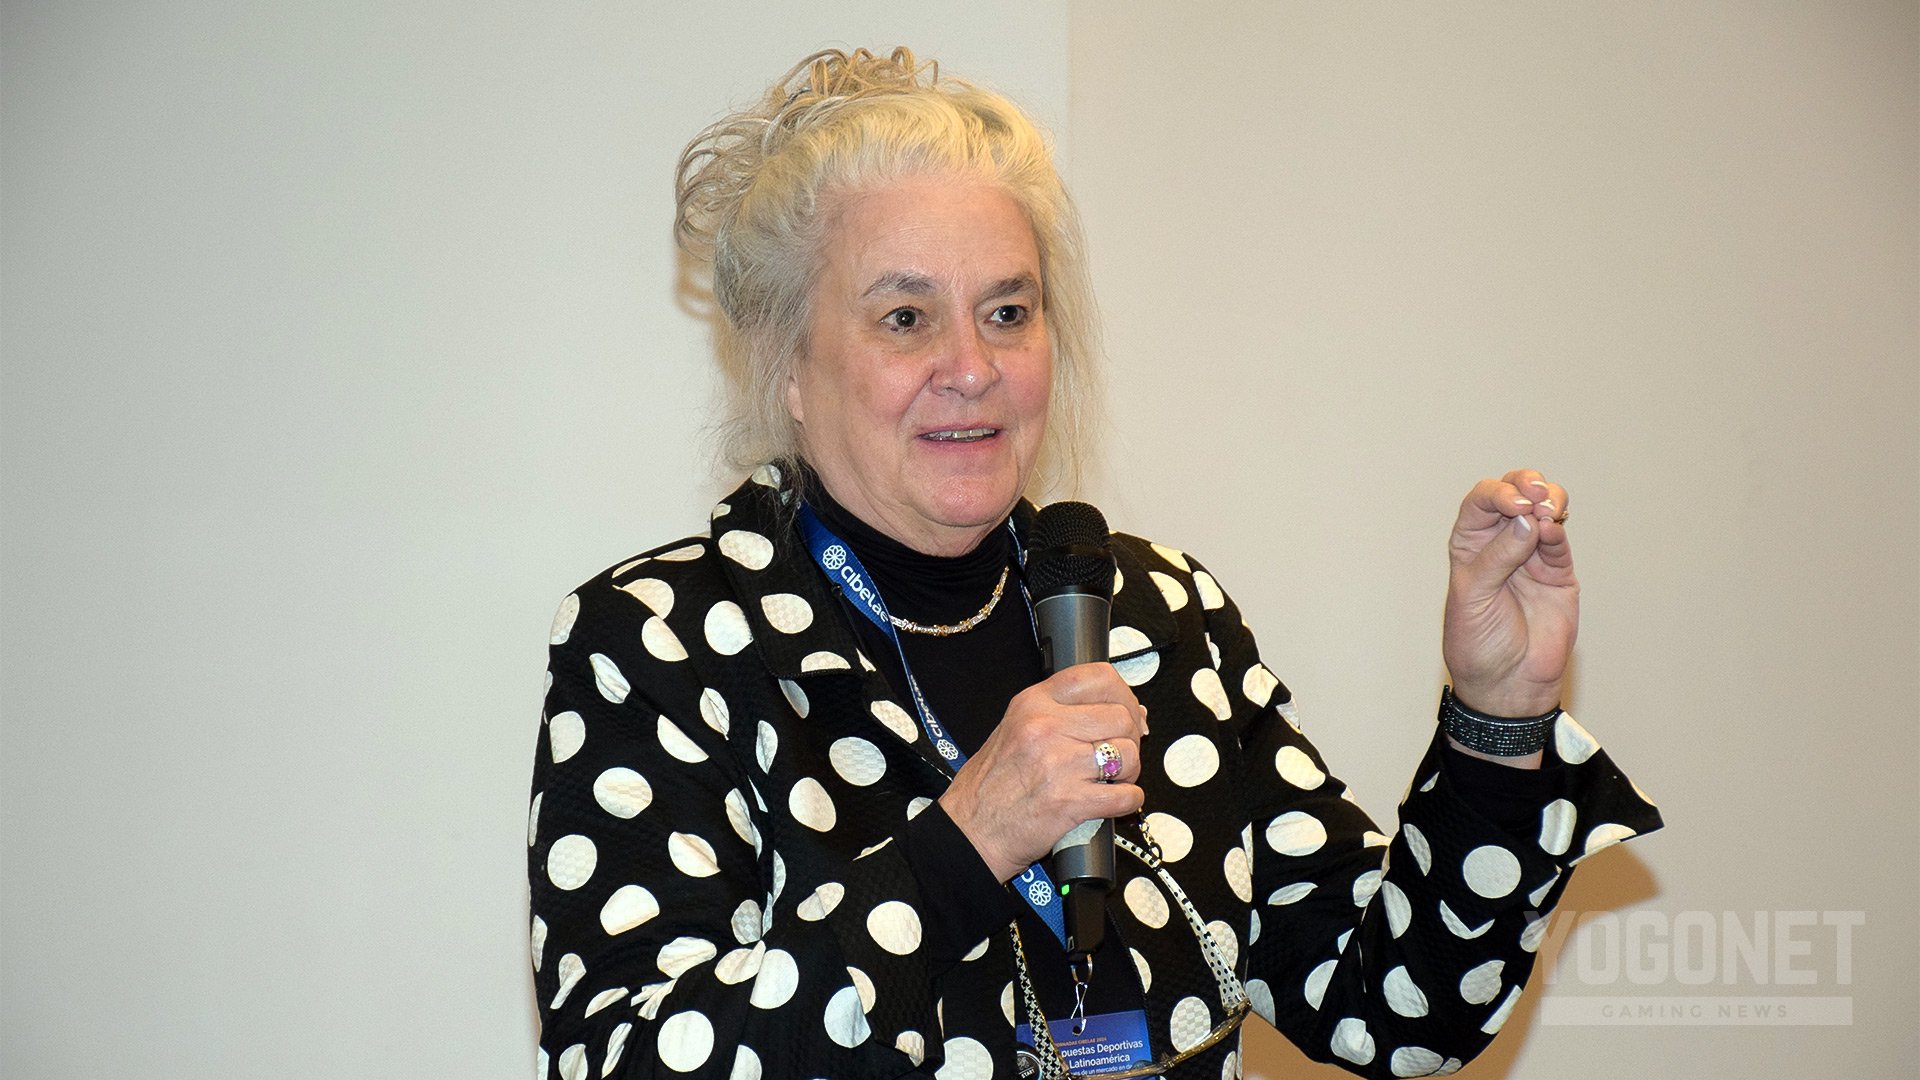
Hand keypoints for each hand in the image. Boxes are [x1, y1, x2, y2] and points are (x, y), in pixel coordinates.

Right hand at [938, 663, 1147, 881]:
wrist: (970, 831)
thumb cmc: (990, 786)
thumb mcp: (1016, 729)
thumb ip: (1064, 715)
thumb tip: (1125, 710)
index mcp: (1033, 704)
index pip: (1098, 677)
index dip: (1123, 695)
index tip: (1127, 712)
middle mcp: (1046, 728)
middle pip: (1121, 716)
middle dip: (1130, 737)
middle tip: (1119, 755)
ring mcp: (1059, 764)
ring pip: (1129, 754)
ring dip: (1130, 772)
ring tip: (1111, 780)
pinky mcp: (1071, 801)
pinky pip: (1126, 796)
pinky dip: (1128, 801)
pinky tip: (1113, 802)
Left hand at [1442, 469, 1577, 718]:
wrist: (1507, 683)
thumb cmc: (1477, 643)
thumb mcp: (1473, 597)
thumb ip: (1499, 557)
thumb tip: (1528, 519)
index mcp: (1469, 546)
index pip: (1480, 503)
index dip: (1497, 494)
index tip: (1514, 504)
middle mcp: (1500, 545)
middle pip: (1514, 495)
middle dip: (1526, 485)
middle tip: (1536, 493)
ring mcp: (1530, 556)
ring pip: (1543, 511)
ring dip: (1549, 501)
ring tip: (1550, 511)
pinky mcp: (1557, 573)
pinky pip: (1559, 542)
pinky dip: (1558, 530)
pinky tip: (1554, 530)